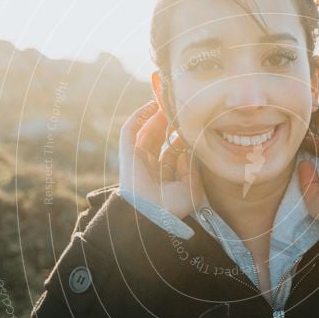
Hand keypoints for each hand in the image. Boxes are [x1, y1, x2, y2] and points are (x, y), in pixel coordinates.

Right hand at [119, 101, 205, 219]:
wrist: (152, 214)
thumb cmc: (173, 206)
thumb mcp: (190, 186)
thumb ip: (190, 167)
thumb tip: (187, 149)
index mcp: (164, 178)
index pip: (172, 152)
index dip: (181, 138)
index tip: (191, 124)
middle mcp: (150, 168)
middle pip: (159, 140)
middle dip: (169, 124)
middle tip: (180, 109)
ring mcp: (137, 160)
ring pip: (146, 133)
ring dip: (156, 117)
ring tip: (167, 103)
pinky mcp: (127, 153)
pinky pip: (130, 131)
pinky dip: (138, 117)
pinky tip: (150, 106)